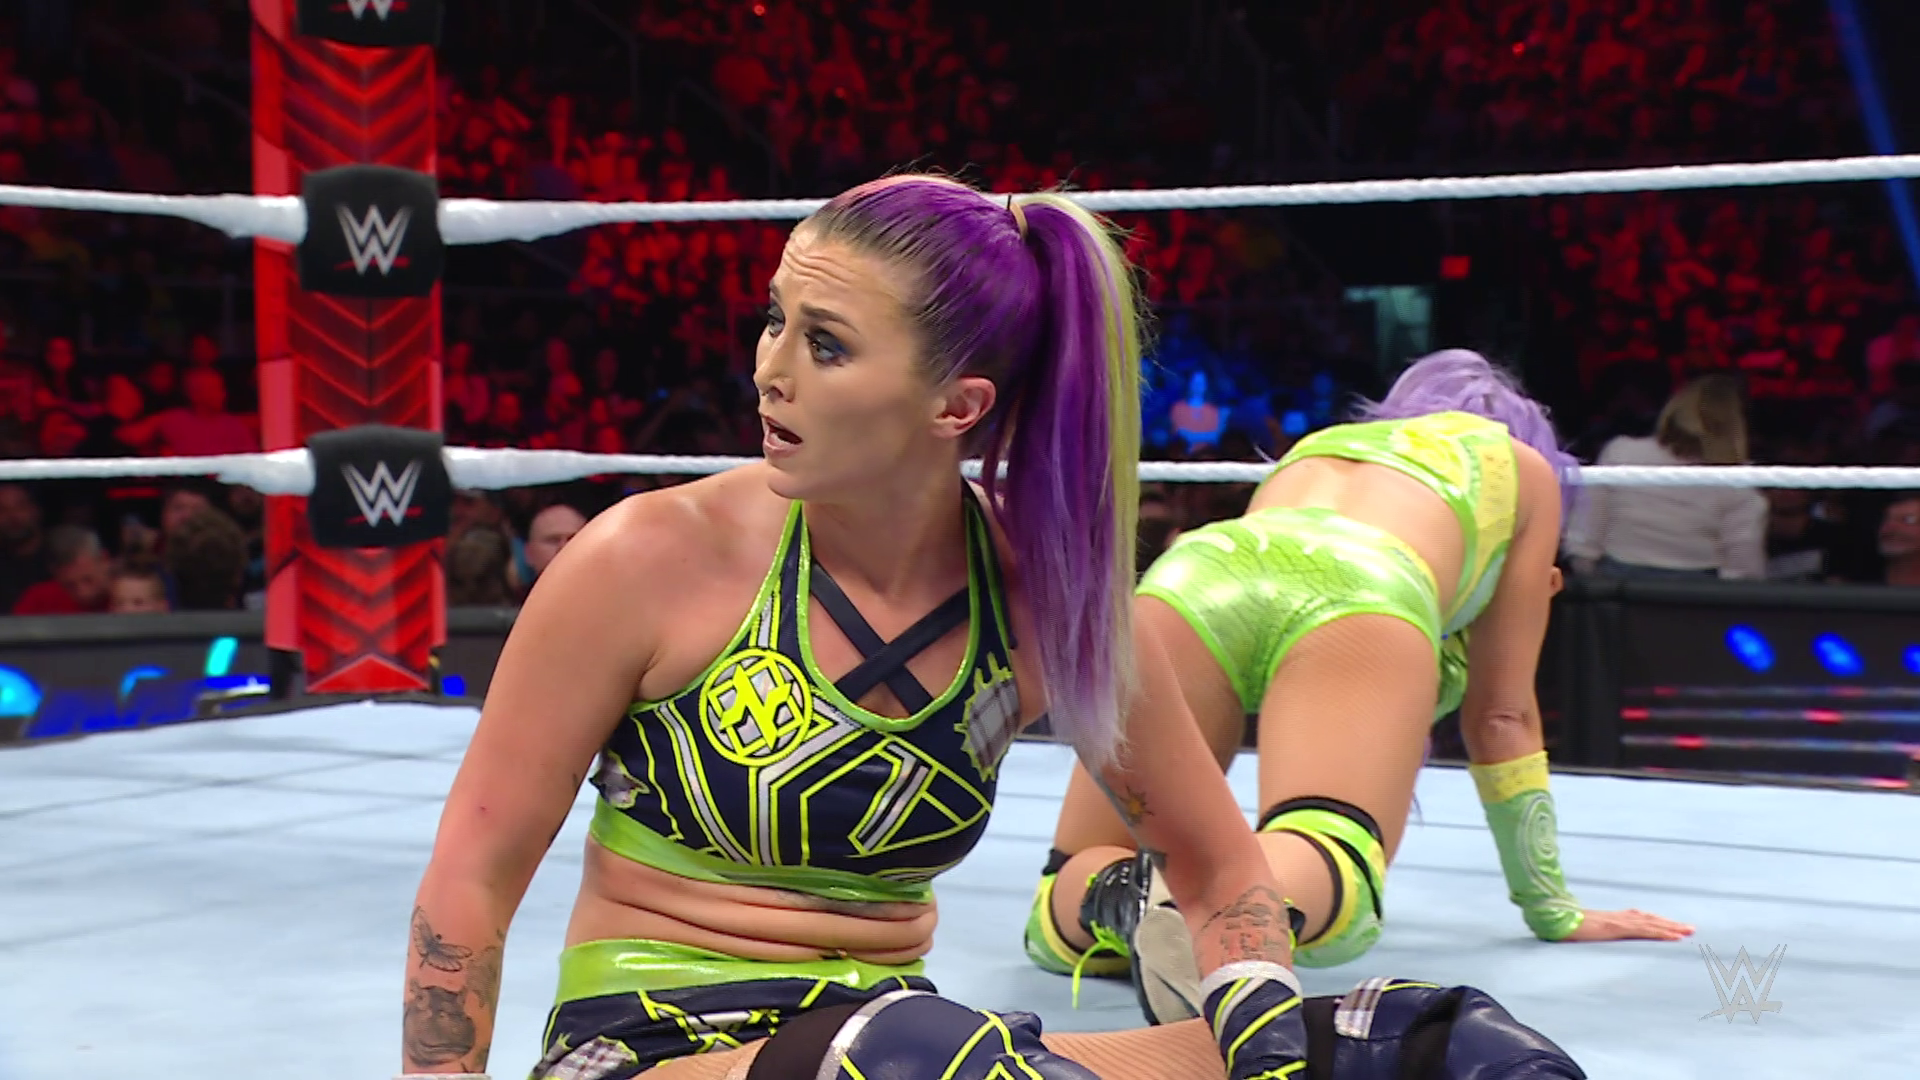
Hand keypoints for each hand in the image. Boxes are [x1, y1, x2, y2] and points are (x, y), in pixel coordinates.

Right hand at [1559, 908, 1693, 942]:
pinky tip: (1673, 937)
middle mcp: (1619, 917)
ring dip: (1671, 928)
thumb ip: (1595, 933)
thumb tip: (1596, 937)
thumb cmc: (1565, 928)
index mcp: (1613, 918)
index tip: (1674, 927)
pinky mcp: (1617, 928)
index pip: (1641, 918)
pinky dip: (1661, 933)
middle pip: (1650, 919)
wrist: (1553, 921)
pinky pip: (1643, 931)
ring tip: (1687, 932)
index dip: (1658, 922)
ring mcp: (1618, 921)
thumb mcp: (1585, 932)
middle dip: (1670, 924)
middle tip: (1690, 929)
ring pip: (1651, 924)